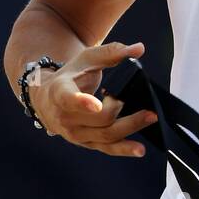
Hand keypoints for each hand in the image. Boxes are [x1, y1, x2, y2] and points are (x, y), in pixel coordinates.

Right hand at [29, 41, 157, 156]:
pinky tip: (139, 149)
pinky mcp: (86, 143)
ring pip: (105, 135)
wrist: (49, 100)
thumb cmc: (71, 76)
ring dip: (130, 127)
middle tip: (137, 100)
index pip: (69, 99)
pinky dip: (124, 149)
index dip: (82, 102)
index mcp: (60, 92)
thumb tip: (138, 49)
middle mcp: (65, 117)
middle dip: (120, 109)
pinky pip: (106, 148)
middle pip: (99, 119)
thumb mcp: (86, 59)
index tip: (95, 105)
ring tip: (150, 117)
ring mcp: (75, 133)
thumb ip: (112, 53)